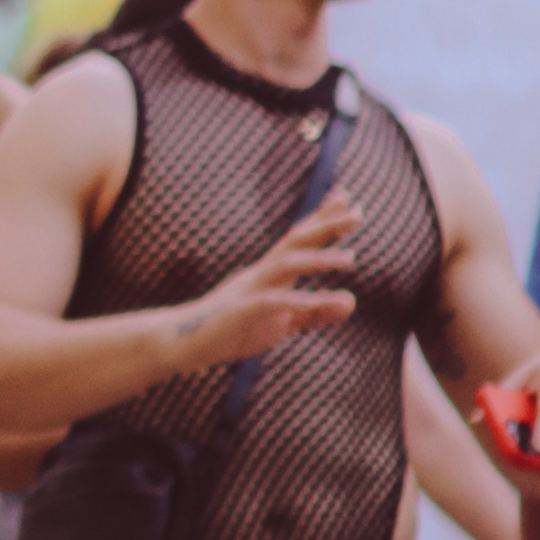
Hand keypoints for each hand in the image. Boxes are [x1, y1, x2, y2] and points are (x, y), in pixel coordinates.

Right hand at [179, 194, 358, 367]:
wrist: (183, 342)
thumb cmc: (231, 329)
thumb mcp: (281, 323)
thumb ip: (314, 312)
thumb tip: (351, 301)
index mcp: (268, 274)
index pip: (298, 240)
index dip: (322, 219)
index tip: (346, 197)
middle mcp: (260, 274)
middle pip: (295, 241)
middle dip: (325, 225)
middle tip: (357, 211)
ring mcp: (249, 290)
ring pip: (286, 265)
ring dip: (318, 259)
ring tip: (350, 258)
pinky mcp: (240, 312)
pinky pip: (272, 302)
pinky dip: (298, 301)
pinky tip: (322, 302)